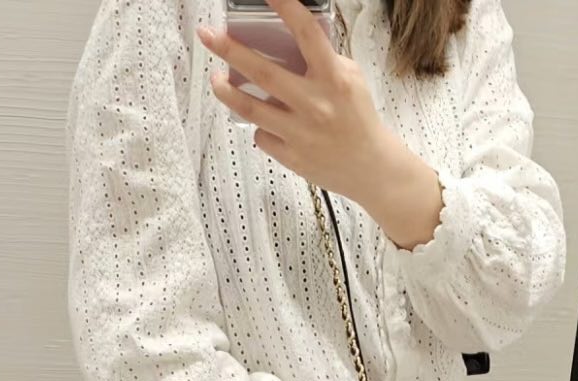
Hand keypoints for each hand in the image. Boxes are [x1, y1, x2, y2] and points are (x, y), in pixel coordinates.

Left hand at [196, 0, 399, 199]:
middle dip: (230, 50)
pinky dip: (261, 126)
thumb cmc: (358, 117)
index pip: (306, 33)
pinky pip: (263, 135)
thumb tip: (288, 40)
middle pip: (263, 73)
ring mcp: (300, 133)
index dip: (285, 7)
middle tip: (207, 35)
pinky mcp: (291, 157)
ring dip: (227, 91)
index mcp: (333, 77)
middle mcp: (314, 104)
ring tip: (216, 79)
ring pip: (251, 108)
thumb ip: (323, 59)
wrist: (370, 168)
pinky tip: (267, 122)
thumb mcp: (351, 78)